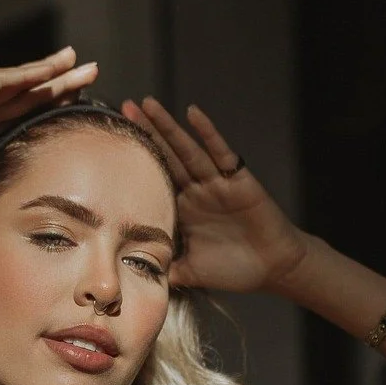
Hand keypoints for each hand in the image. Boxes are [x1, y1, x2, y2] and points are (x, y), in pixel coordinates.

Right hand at [0, 47, 98, 224]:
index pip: (22, 121)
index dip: (48, 114)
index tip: (76, 112)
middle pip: (31, 98)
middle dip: (61, 88)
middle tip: (93, 77)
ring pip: (23, 84)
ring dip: (53, 73)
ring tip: (82, 61)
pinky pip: (4, 80)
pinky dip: (29, 73)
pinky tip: (53, 65)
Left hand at [121, 98, 309, 292]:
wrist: (273, 269)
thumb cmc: (235, 270)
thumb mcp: (190, 273)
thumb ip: (163, 270)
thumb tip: (130, 280)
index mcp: (182, 210)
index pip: (153, 180)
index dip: (135, 162)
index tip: (112, 145)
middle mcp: (195, 191)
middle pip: (166, 156)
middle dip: (146, 133)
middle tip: (125, 107)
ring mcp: (215, 183)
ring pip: (186, 149)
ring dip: (167, 126)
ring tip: (148, 104)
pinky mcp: (238, 180)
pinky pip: (220, 152)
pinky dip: (207, 132)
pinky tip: (192, 113)